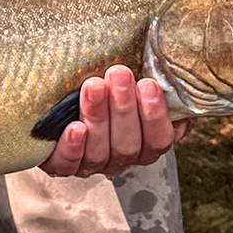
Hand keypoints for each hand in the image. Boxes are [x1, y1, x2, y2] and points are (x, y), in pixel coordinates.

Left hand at [40, 66, 189, 178]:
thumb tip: (171, 67)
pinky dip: (72, 148)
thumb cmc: (108, 85)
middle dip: (123, 108)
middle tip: (119, 74)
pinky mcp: (62, 164)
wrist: (64, 99)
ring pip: (99, 151)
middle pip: (128, 145)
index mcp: (146, 142)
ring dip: (98, 117)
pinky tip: (74, 128)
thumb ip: (154, 77)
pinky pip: (68, 164)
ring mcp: (92, 164)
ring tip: (94, 85)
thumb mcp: (134, 81)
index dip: (155, 115)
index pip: (159, 139)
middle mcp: (122, 157)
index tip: (148, 84)